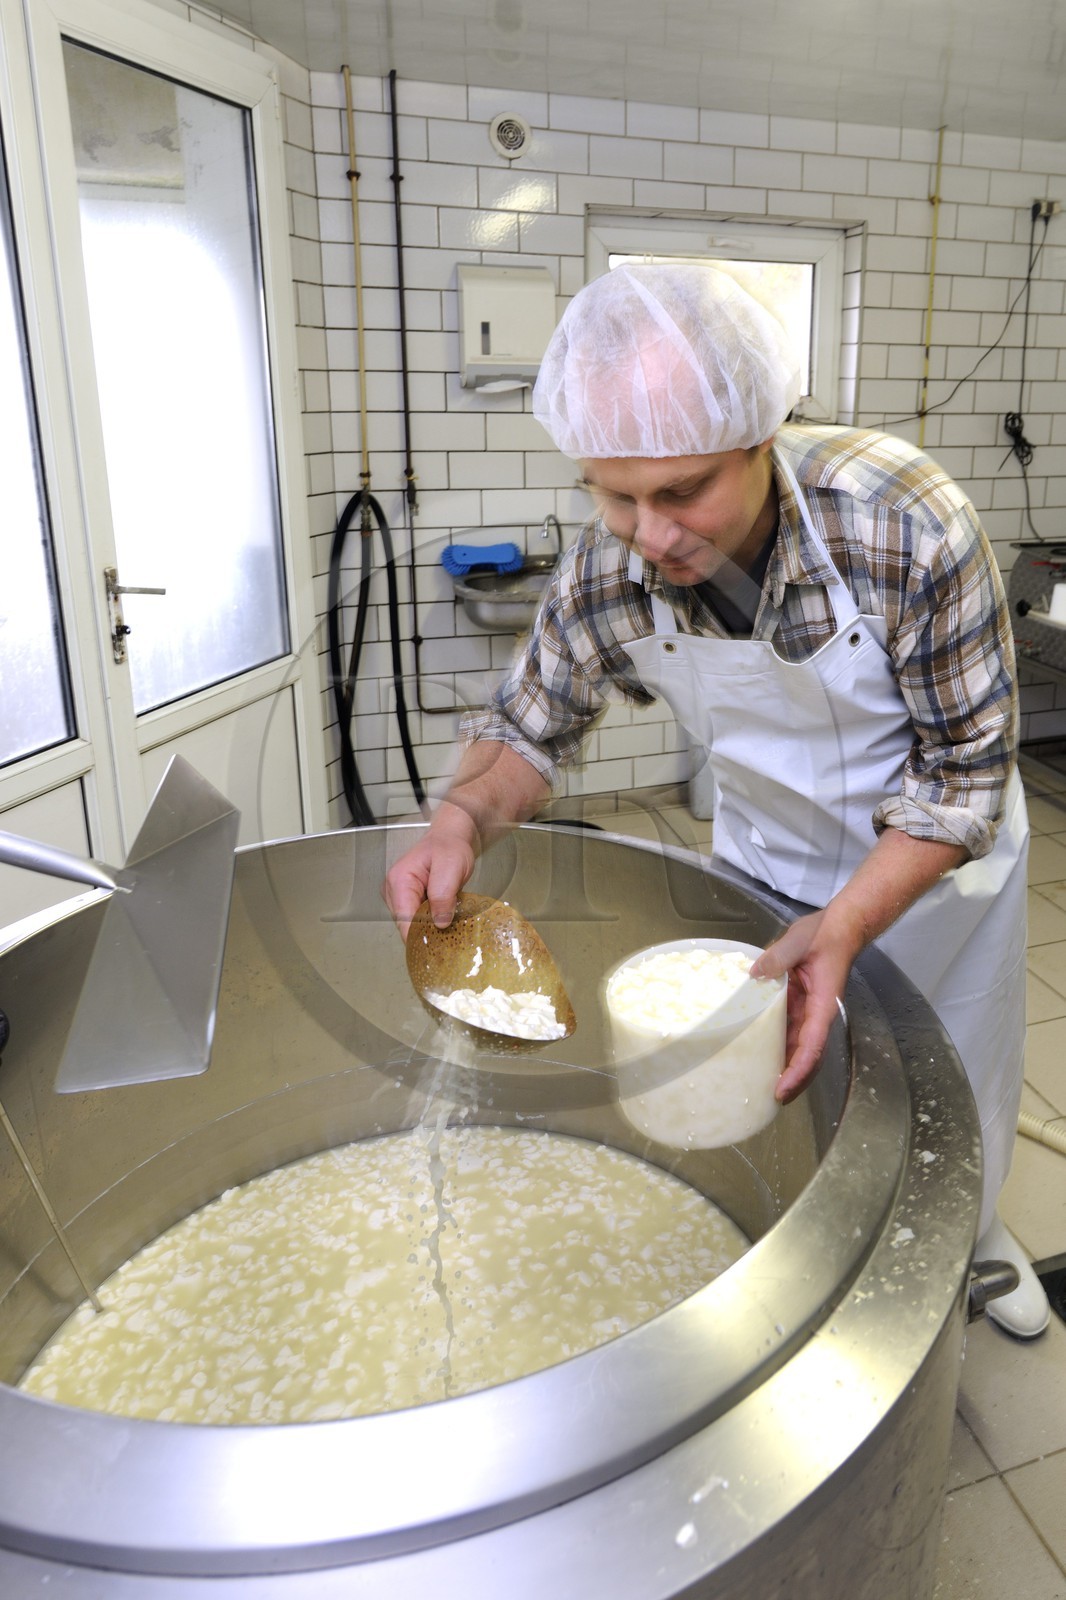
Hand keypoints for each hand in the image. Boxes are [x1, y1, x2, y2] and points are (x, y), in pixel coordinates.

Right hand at [382, 740, 550, 939]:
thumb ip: (443, 896)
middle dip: (426, 932)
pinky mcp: (409, 900)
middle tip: (449, 935)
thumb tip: (439, 923)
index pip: (403, 920)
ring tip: (449, 922)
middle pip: (406, 925)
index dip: (420, 935)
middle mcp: (393, 890)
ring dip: (430, 927)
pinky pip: (418, 919)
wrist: (453, 838)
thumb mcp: (451, 868)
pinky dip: (432, 921)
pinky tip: (444, 918)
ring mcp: (399, 896)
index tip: (437, 945)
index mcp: (398, 881)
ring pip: (412, 924)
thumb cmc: (450, 846)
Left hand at [750, 909, 859, 1103]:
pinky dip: (779, 1048)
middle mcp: (818, 1013)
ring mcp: (810, 1012)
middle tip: (770, 1099)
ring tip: (763, 1087)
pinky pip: (791, 1032)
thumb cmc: (824, 935)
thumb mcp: (799, 941)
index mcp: (823, 1003)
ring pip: (800, 1048)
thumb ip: (779, 957)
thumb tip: (755, 974)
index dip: (798, 1069)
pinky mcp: (801, 1006)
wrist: (841, 927)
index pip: (813, 1044)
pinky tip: (761, 1056)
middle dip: (793, 1079)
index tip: (783, 1087)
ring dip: (786, 1068)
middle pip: (808, 1056)